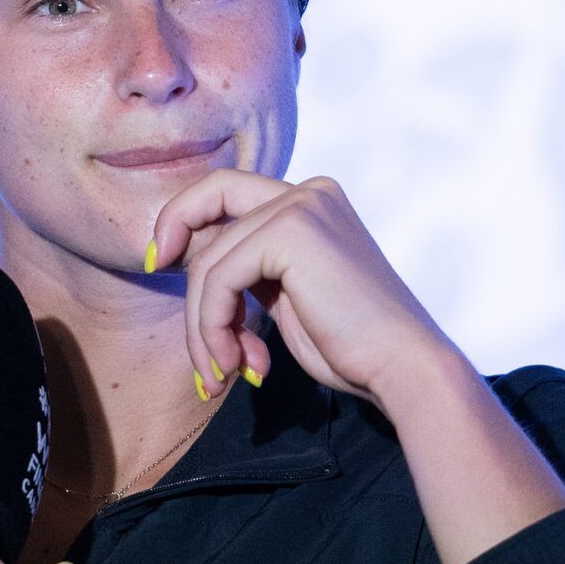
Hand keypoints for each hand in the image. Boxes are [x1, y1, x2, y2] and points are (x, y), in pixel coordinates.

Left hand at [147, 170, 461, 412]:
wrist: (402, 369)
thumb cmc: (350, 346)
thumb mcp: (286, 295)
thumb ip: (249, 269)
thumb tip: (186, 260)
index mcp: (311, 200)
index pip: (225, 190)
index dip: (182, 217)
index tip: (162, 263)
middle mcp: (308, 191)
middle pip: (208, 204)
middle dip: (182, 268)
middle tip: (184, 328)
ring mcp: (303, 206)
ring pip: (210, 260)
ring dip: (204, 328)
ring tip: (221, 373)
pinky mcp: (293, 232)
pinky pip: (219, 277)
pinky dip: (213, 328)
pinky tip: (238, 366)